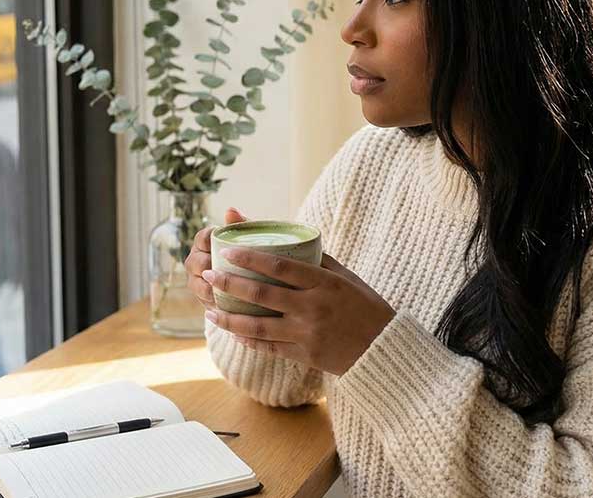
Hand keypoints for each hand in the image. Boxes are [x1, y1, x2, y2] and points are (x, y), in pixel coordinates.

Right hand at [186, 207, 247, 310]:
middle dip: (207, 267)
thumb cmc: (252, 253)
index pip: (201, 238)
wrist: (257, 280)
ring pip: (197, 285)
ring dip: (208, 289)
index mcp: (205, 243)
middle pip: (195, 262)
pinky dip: (213, 305)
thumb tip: (230, 210)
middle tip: (222, 271)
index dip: (208, 241)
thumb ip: (241, 225)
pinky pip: (204, 303)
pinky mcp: (204, 300)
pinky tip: (224, 309)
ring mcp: (198, 281)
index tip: (222, 244)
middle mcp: (197, 261)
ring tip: (221, 292)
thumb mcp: (249, 239)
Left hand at [203, 249, 395, 375]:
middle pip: (261, 293)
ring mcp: (307, 334)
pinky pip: (268, 347)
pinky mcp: (304, 356)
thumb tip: (284, 236)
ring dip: (230, 317)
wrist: (383, 349)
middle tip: (209, 274)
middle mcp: (313, 307)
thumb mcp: (345, 277)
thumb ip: (316, 259)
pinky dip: (248, 339)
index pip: (279, 266)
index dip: (250, 257)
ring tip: (211, 310)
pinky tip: (233, 331)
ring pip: (258, 325)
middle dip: (229, 283)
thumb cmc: (364, 305)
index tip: (227, 250)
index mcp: (324, 282)